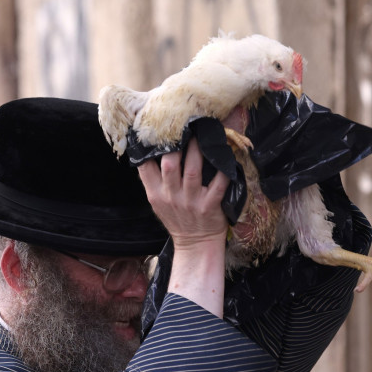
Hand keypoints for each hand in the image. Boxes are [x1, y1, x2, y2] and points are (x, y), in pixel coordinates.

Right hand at [137, 137, 229, 251]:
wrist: (195, 244)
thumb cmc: (177, 219)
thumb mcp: (158, 202)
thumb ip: (153, 181)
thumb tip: (152, 151)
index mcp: (156, 194)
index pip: (144, 167)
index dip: (148, 148)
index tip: (156, 131)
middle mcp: (172, 196)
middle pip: (169, 165)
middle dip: (176, 145)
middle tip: (183, 127)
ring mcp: (191, 202)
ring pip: (193, 171)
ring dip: (198, 151)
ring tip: (202, 135)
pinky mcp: (209, 207)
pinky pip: (218, 186)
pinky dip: (223, 172)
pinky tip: (227, 158)